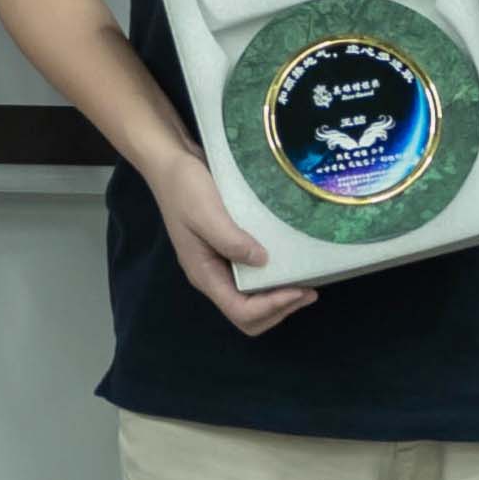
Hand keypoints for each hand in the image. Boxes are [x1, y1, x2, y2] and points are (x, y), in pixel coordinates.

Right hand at [150, 149, 321, 335]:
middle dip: (279, 309)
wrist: (170, 163)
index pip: (240, 311)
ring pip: (252, 302)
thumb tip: (263, 261)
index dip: (271, 307)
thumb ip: (231, 240)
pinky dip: (274, 281)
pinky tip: (290, 266)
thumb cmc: (184, 188)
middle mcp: (213, 276)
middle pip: (247, 316)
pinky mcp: (228, 251)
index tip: (298, 288)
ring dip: (279, 300)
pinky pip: (253, 280)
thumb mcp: (206, 212)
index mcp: (204, 273)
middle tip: (307, 291)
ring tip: (306, 284)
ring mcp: (220, 265)